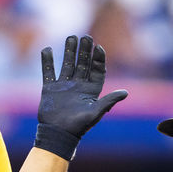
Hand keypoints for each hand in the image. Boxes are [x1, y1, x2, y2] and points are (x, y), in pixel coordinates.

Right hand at [34, 35, 127, 159]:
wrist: (58, 134)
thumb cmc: (79, 126)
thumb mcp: (96, 112)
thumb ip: (109, 101)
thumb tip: (125, 92)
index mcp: (90, 90)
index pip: (97, 70)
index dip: (99, 59)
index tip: (99, 47)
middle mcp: (78, 86)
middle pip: (82, 64)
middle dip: (85, 50)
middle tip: (86, 37)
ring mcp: (64, 86)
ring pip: (67, 64)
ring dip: (69, 51)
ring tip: (71, 37)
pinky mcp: (50, 89)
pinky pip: (48, 72)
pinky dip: (47, 61)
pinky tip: (47, 49)